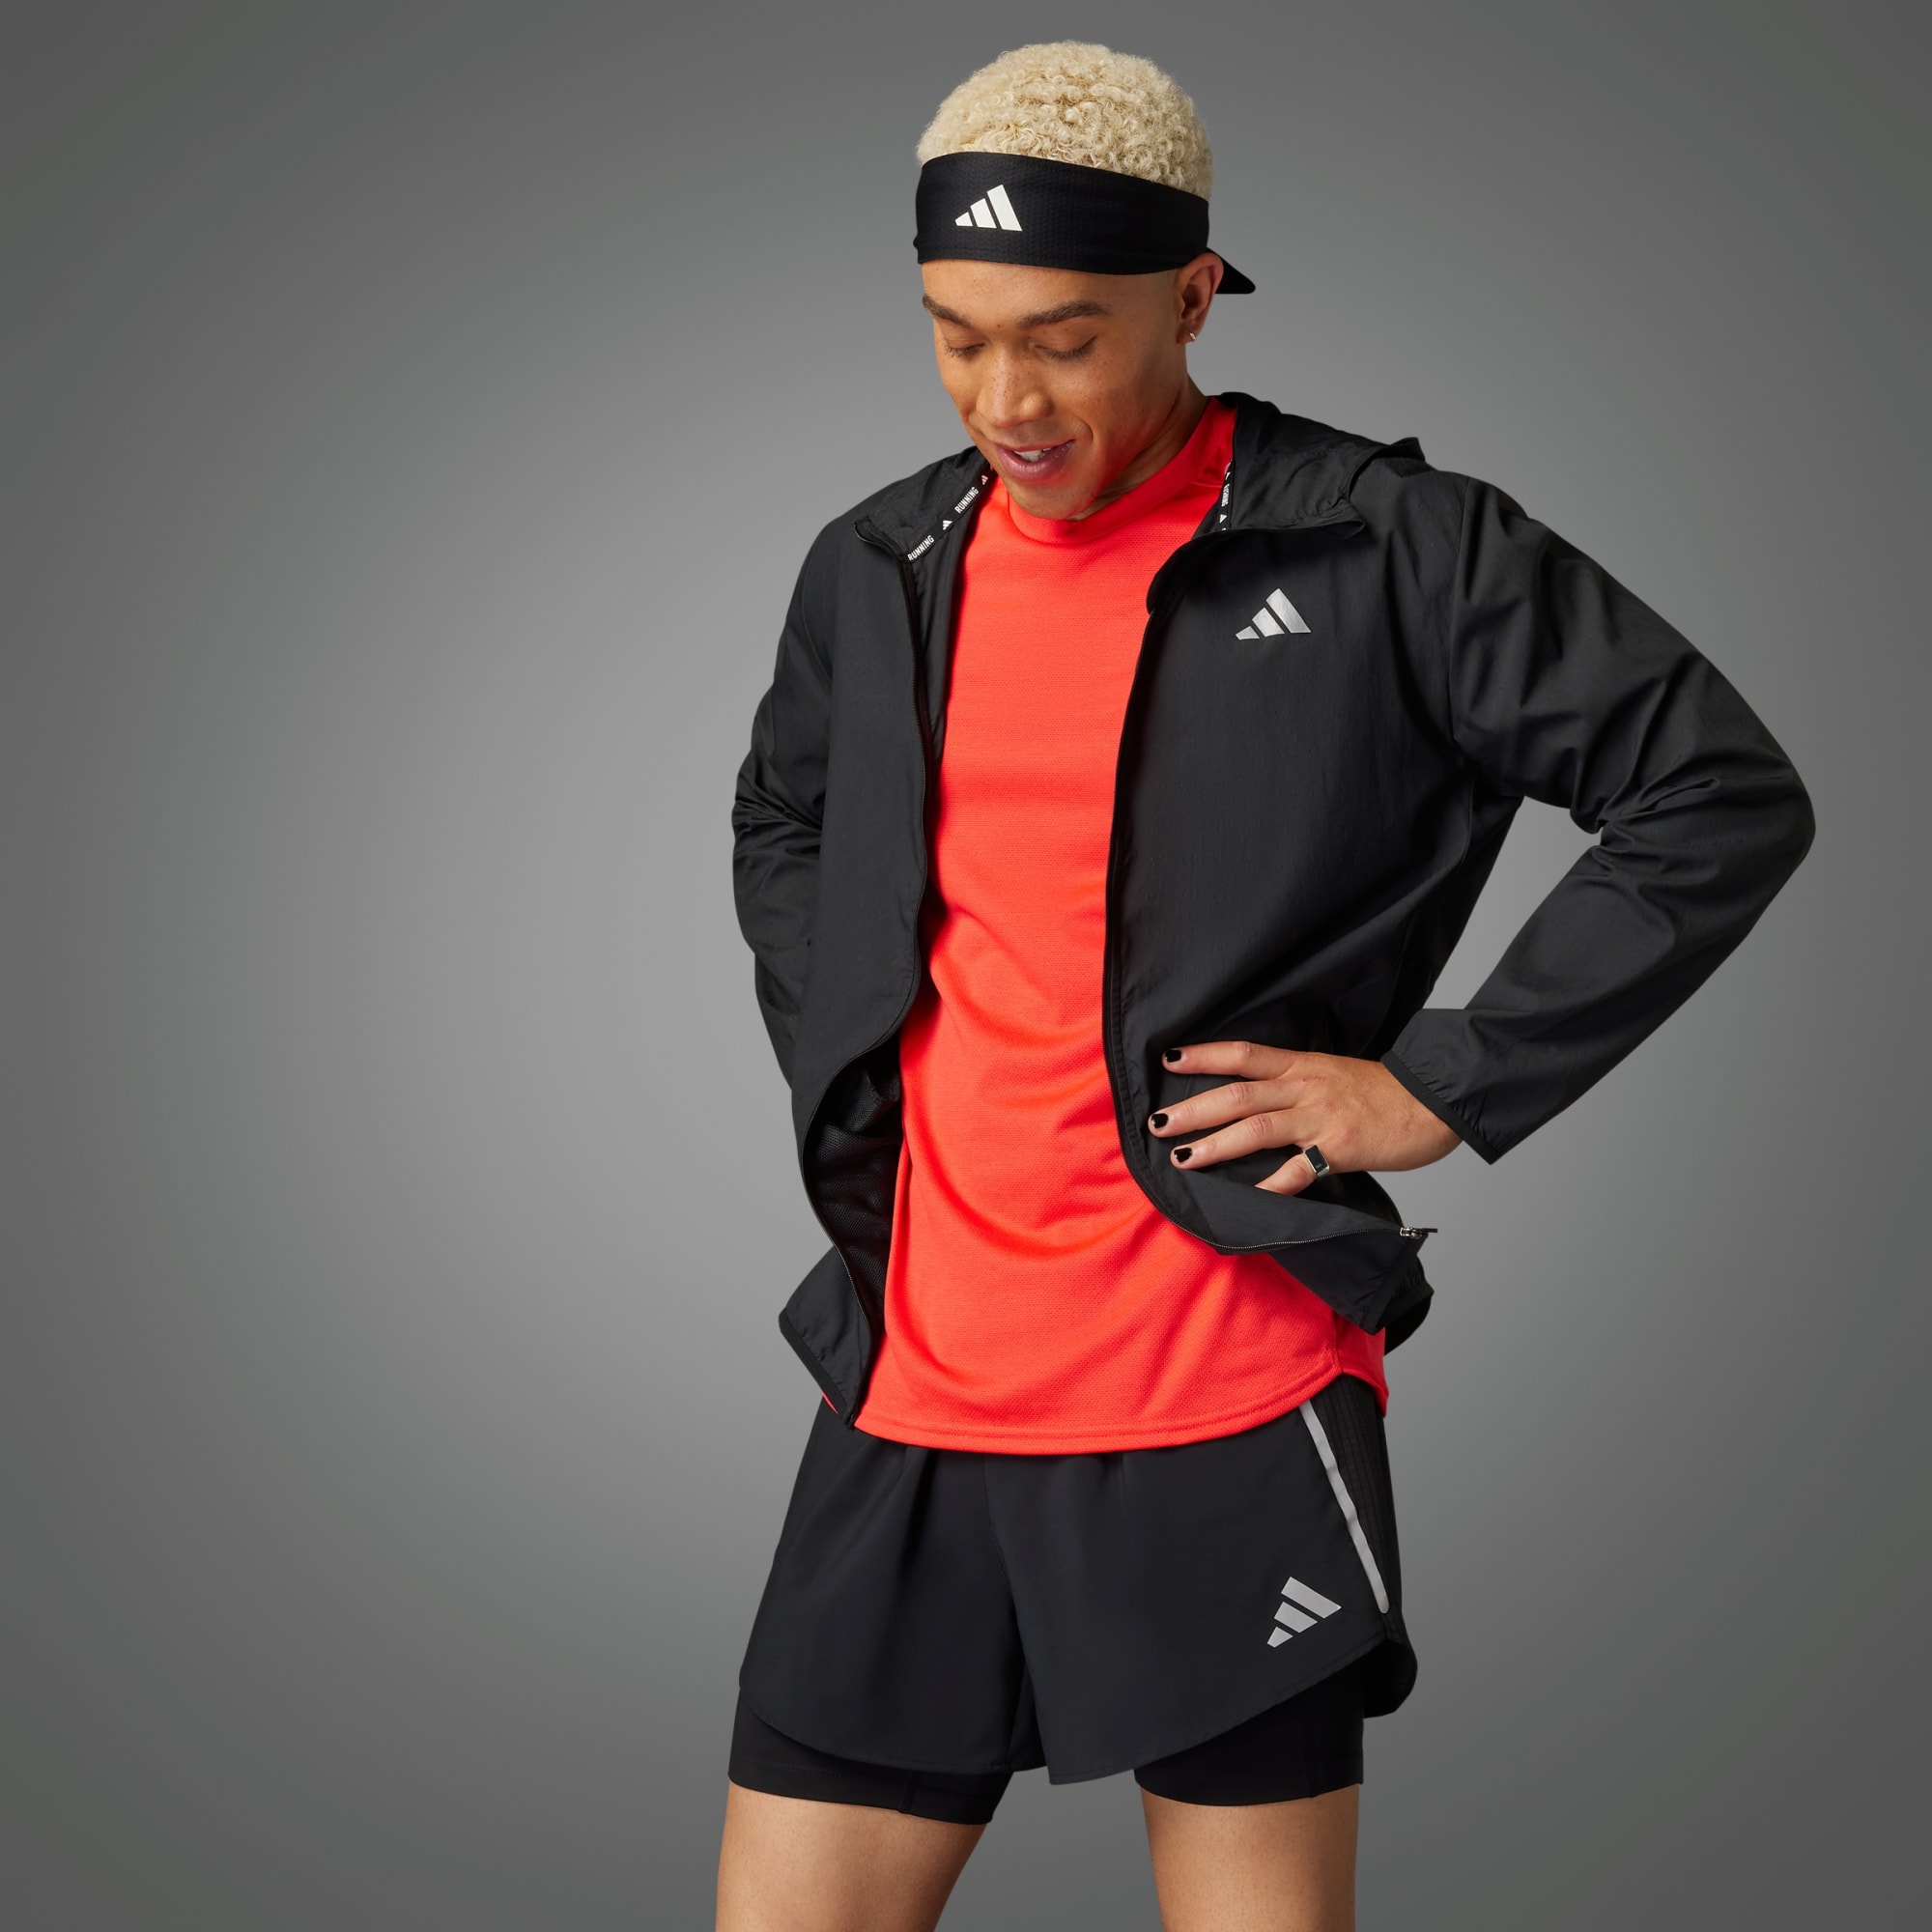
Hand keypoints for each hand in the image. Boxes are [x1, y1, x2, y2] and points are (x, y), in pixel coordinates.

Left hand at [1147, 1040, 1460, 1194]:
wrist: (1437, 1100)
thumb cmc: (1385, 1092)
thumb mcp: (1334, 1074)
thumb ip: (1296, 1084)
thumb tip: (1257, 1099)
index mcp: (1303, 1065)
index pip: (1244, 1054)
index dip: (1205, 1055)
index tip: (1169, 1059)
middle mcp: (1306, 1087)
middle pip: (1238, 1093)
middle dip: (1193, 1109)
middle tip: (1156, 1123)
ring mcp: (1322, 1118)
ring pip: (1257, 1127)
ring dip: (1214, 1145)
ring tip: (1181, 1159)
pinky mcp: (1340, 1149)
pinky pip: (1297, 1171)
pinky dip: (1269, 1185)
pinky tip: (1244, 1198)